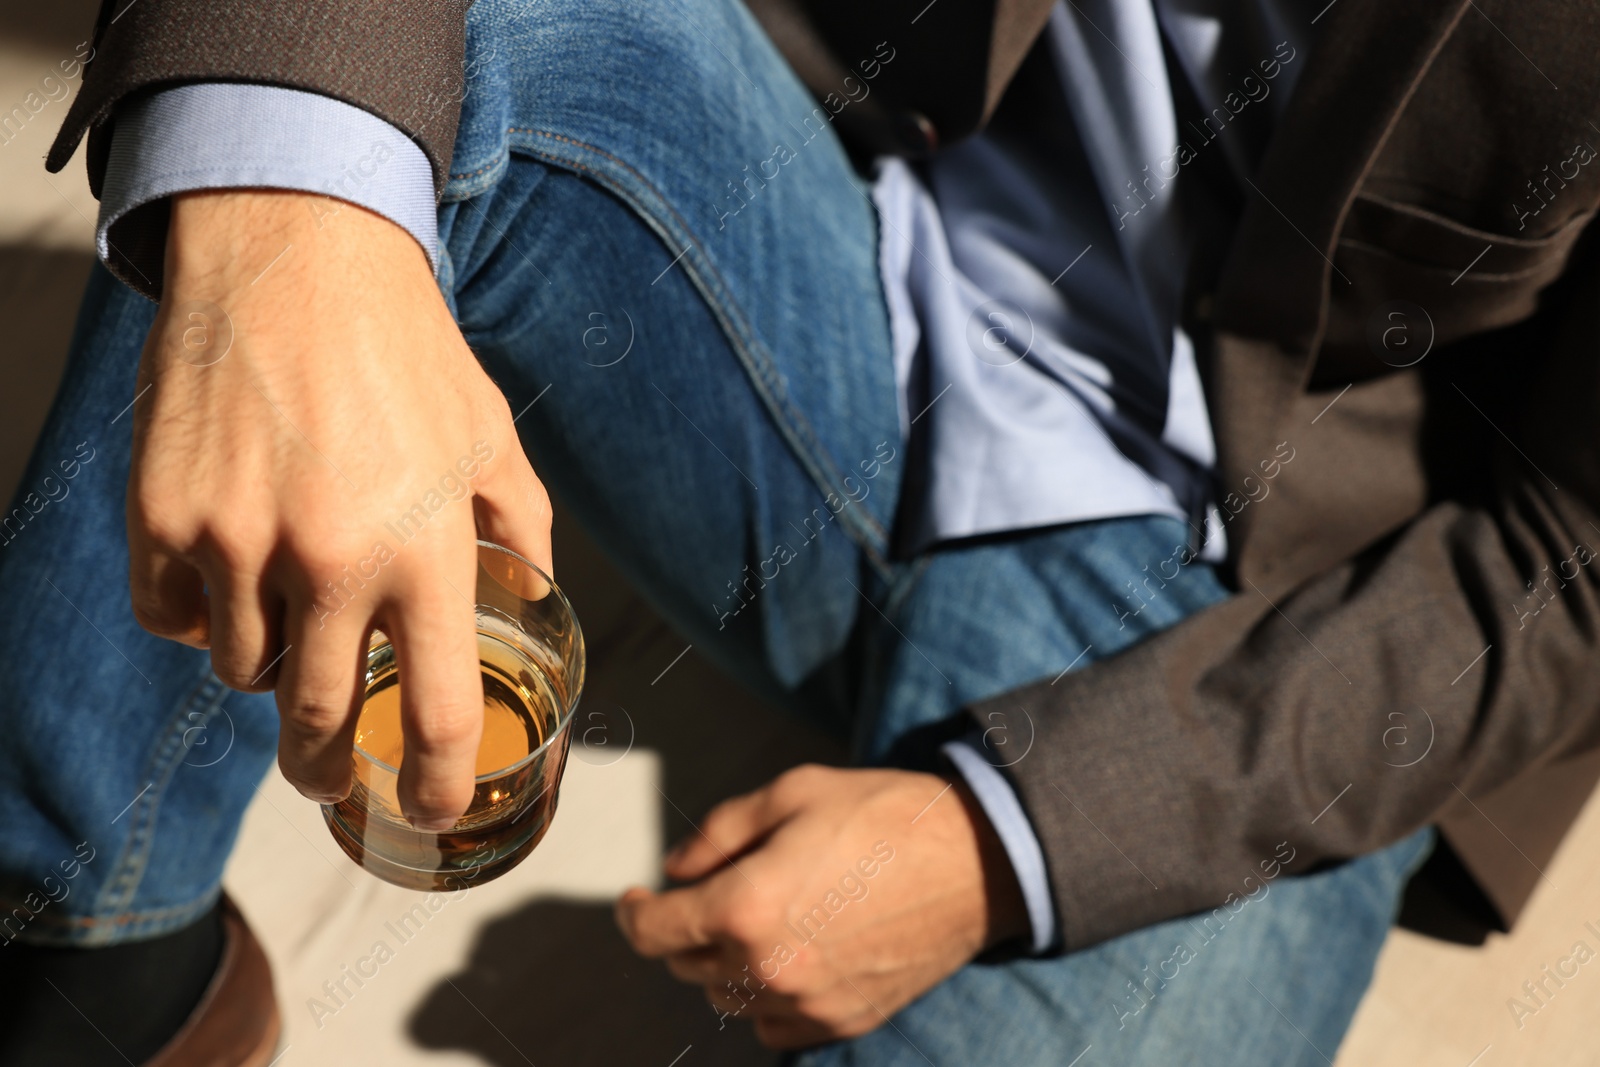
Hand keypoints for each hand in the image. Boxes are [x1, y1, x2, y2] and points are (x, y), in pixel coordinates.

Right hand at [129, 189, 551, 827]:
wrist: (295, 252)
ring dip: (268, 664)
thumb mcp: (492, 437)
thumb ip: (524, 530)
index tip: (431, 809)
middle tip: (332, 770)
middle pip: (317, 726)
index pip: (437, 714)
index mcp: (425, 548)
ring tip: (291, 611)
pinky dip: (197, 613)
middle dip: (327, 768)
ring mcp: (236, 541)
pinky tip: (228, 567)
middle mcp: (329, 559)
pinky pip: (170, 616)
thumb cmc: (405, 350)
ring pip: (239, 671)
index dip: (437, 784)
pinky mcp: (163, 515)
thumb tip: (538, 597)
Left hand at [615, 764, 1027, 1048]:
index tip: (635, 899)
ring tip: (758, 919)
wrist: (974, 860)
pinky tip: (789, 957)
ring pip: (726, 998)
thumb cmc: (882, 814)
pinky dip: (765, 998)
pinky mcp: (843, 1020)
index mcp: (747, 905)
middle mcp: (769, 966)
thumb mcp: (791, 793)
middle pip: (686, 965)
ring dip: (723, 963)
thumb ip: (720, 832)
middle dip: (684, 928)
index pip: (654, 932)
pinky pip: (773, 1026)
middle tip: (713, 890)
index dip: (633, 913)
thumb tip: (676, 870)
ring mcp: (808, 1001)